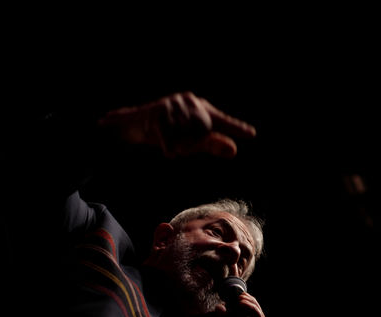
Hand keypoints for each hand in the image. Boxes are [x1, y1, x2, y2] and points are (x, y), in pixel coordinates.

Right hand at [97, 92, 255, 157]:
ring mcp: (172, 105)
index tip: (252, 134)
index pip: (222, 120)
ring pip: (185, 141)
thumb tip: (233, 150)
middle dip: (189, 146)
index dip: (236, 128)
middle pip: (202, 134)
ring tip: (165, 139)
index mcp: (199, 106)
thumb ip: (211, 145)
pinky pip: (171, 143)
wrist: (128, 126)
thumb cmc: (163, 133)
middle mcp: (188, 101)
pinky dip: (166, 148)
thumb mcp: (188, 141)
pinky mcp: (157, 114)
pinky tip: (160, 143)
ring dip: (176, 148)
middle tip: (175, 143)